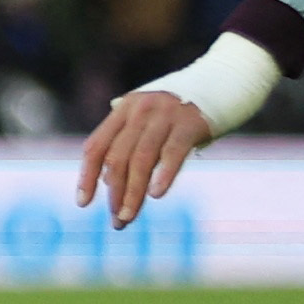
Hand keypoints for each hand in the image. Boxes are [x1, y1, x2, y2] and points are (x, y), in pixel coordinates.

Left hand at [75, 88, 216, 230]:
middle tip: (117, 220)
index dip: (86, 176)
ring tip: (128, 216)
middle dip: (114, 193)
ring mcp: (164, 115)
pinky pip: (172, 152)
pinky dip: (163, 174)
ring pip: (141, 160)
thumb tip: (107, 180)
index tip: (83, 203)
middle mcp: (140, 111)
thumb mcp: (147, 118)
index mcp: (124, 109)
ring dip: (133, 193)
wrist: (220, 83)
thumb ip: (127, 142)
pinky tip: (156, 195)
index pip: (96, 146)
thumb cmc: (178, 112)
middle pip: (117, 158)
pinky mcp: (189, 124)